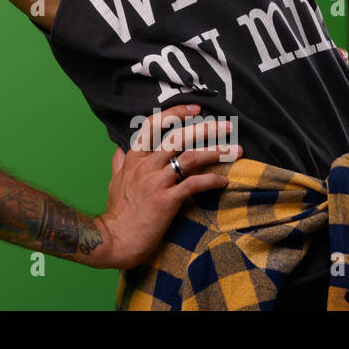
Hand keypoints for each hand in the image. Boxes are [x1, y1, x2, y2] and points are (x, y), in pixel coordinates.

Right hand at [87, 104, 239, 270]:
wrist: (115, 239)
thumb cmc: (117, 213)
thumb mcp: (114, 181)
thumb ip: (119, 162)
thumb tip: (120, 149)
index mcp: (133, 158)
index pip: (154, 125)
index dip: (176, 113)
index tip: (195, 109)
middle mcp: (146, 165)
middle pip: (178, 137)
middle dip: (205, 129)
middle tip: (226, 126)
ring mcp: (156, 182)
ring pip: (190, 157)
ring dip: (215, 152)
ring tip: (235, 150)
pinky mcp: (167, 200)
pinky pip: (194, 184)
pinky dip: (212, 180)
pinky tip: (224, 181)